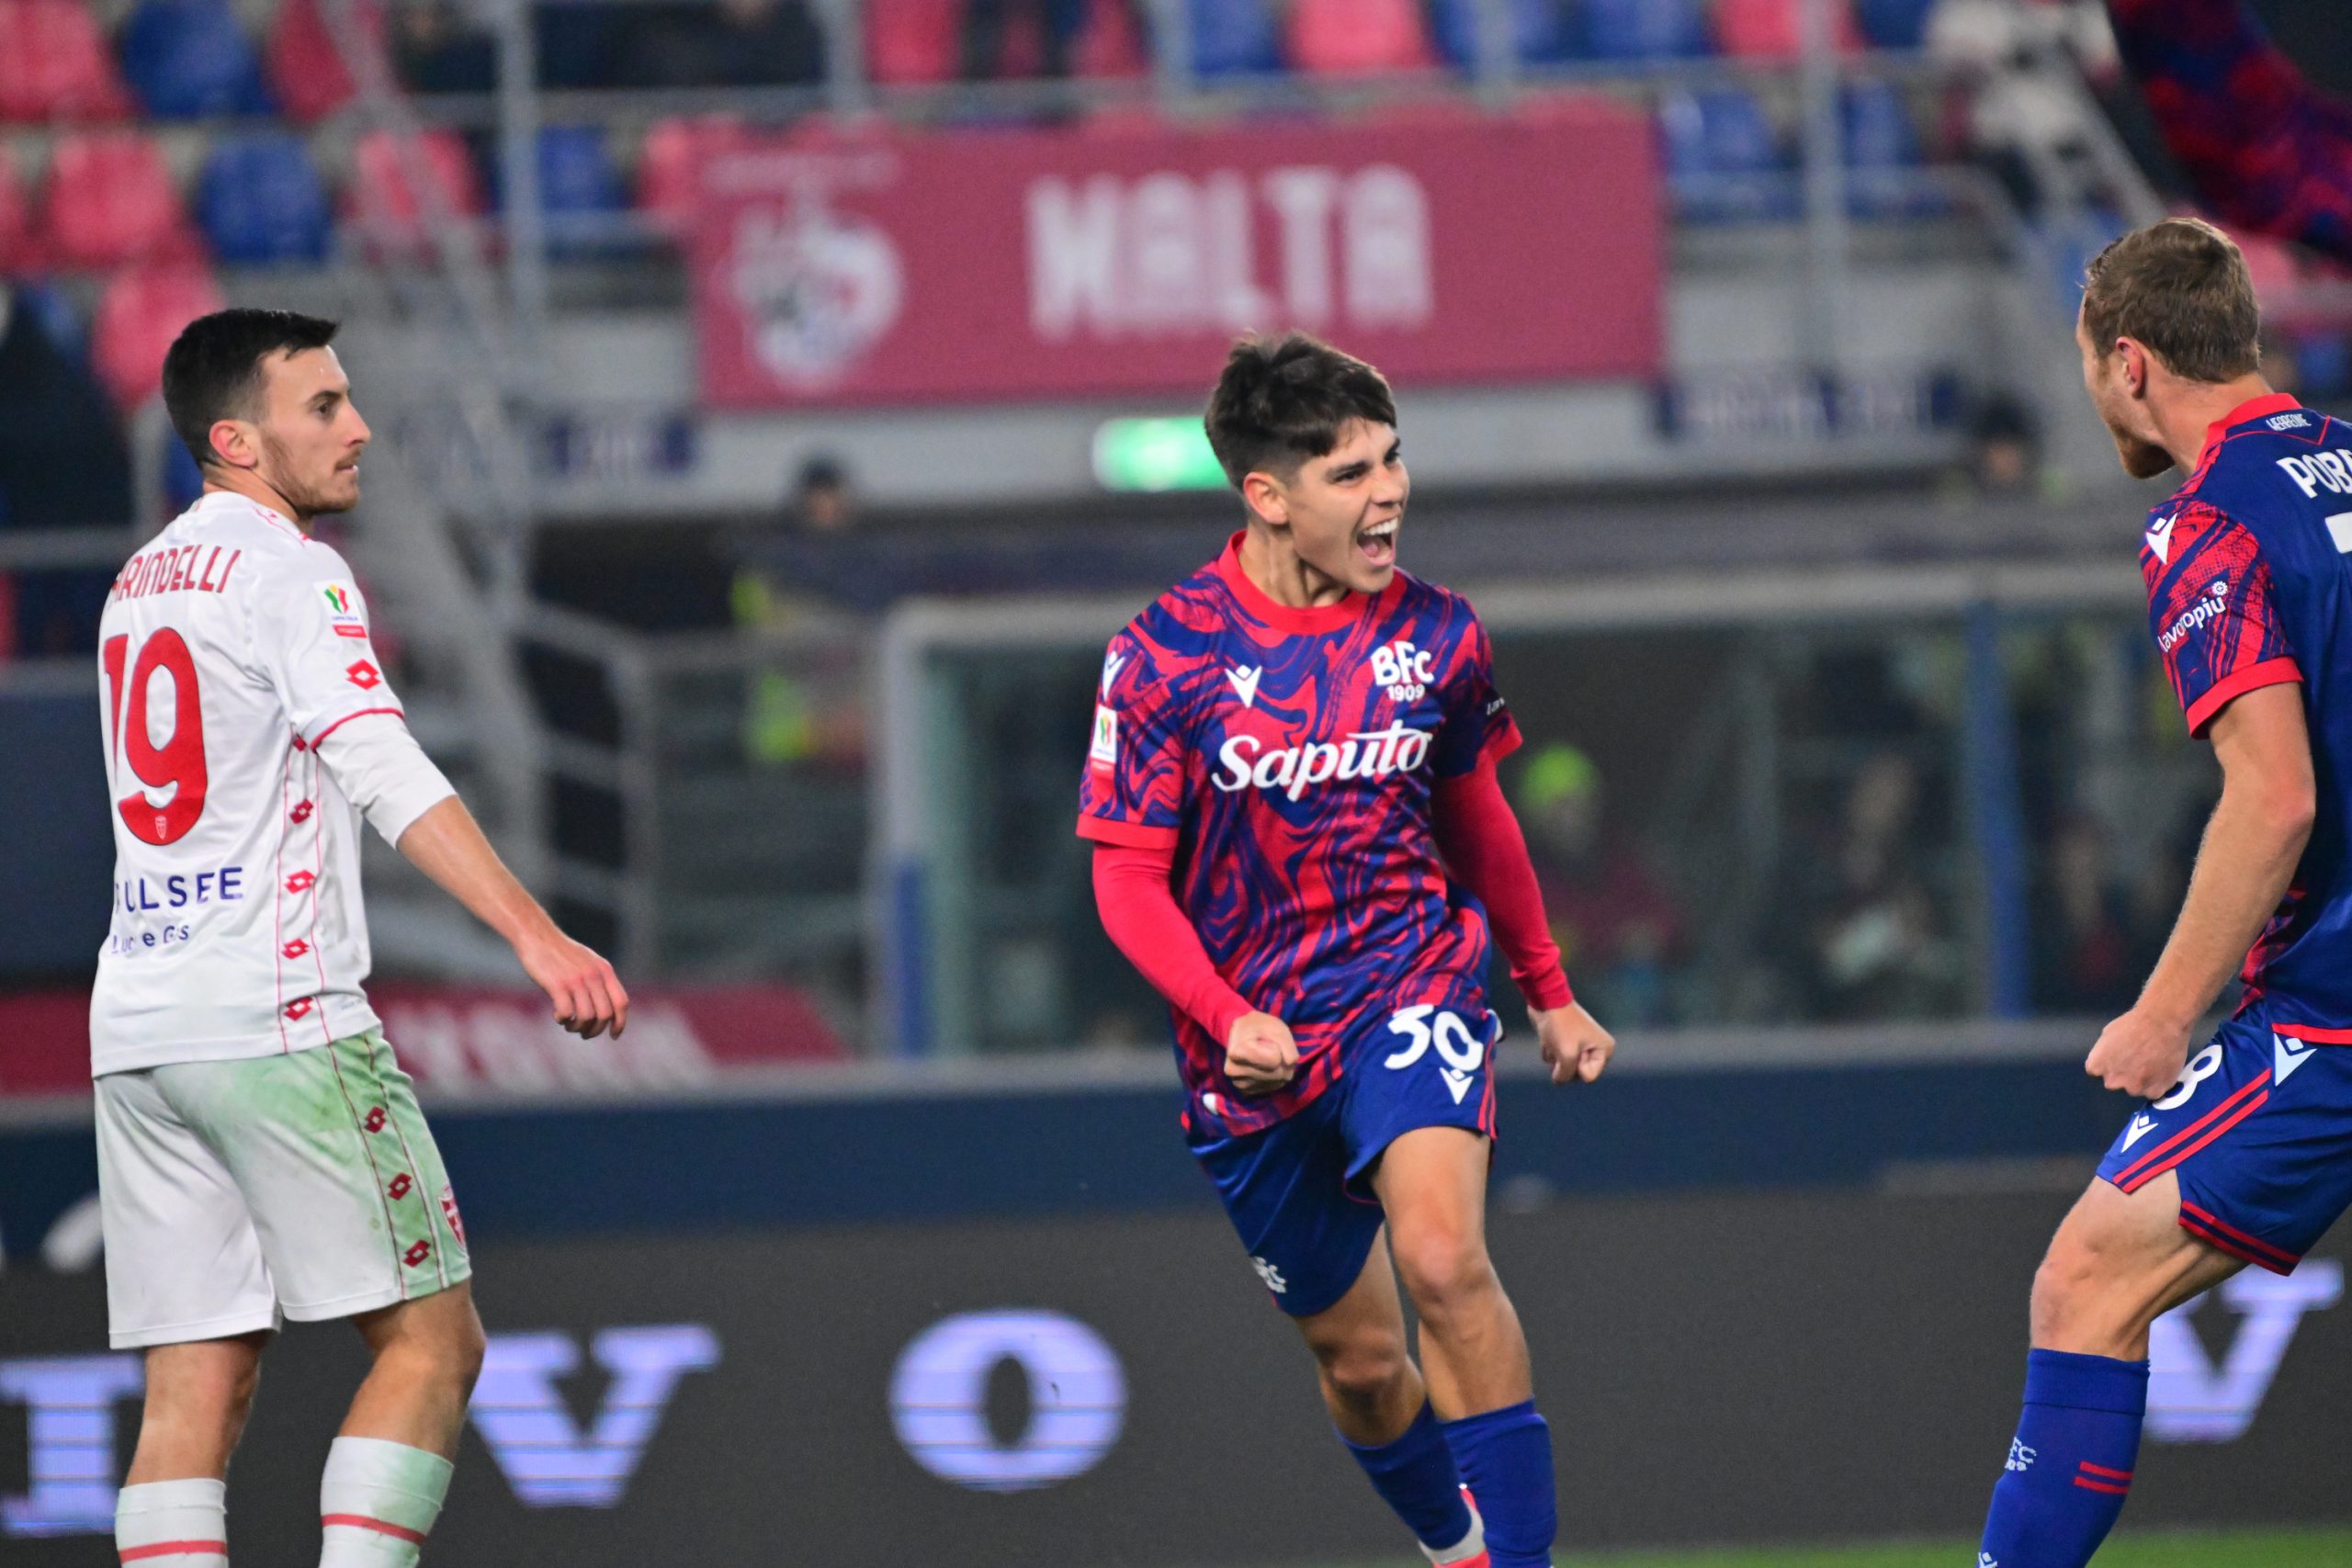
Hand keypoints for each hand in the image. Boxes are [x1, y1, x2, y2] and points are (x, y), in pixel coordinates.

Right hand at [515, 925, 628, 1039]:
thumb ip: (600, 980)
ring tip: (569, 1025)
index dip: (620, 1023)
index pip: (621, 1002)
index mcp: (605, 970)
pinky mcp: (557, 984)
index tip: (613, 1035)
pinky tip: (558, 1016)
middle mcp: (594, 975)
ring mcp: (576, 979)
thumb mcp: (588, 962)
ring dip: (578, 1028)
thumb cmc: (561, 953)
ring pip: (587, 1017)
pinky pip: (567, 1012)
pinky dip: (563, 1020)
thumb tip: (608, 1009)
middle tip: (584, 1033)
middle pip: (605, 1015)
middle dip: (595, 1030)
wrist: (537, 935)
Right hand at [1224, 1011, 1297, 1096]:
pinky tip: (1265, 1067)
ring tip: (1267, 1057)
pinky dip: (1276, 1078)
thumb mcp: (1275, 1028)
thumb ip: (1287, 1044)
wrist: (1243, 1035)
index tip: (1266, 1041)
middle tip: (1270, 1049)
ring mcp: (1238, 1083)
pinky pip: (1273, 1088)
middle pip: (1278, 1073)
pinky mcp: (1245, 1091)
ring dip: (1280, 1069)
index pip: (1274, 1059)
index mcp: (1236, 1051)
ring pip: (1278, 1082)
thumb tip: (1290, 1064)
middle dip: (1282, 1061)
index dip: (1277, 1048)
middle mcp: (1233, 1070)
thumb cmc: (1259, 1028)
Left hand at [1534, 1001, 1613, 1084]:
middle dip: (1563, 1063)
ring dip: (1554, 1057)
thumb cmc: (1560, 1026)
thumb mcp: (1566, 1056)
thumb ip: (1565, 1076)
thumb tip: (1558, 1079)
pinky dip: (1549, 1051)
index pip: (1588, 1077)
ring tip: (1554, 1039)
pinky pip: (1555, 1059)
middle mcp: (1597, 1049)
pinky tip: (1547, 1037)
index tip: (1573, 1048)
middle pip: (1576, 1075)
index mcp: (1605, 1050)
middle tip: (1561, 1044)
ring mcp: (1581, 1046)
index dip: (1575, 1067)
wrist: (1545, 1001)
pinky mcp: (1565, 1043)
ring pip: (1563, 1068)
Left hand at [2085, 1006, 2194, 1099]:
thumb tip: (2109, 1060)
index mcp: (2097, 1066)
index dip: (2111, 1064)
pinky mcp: (2155, 1091)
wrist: (2162, 1022)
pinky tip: (2162, 1069)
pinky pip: (2154, 1092)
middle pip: (2116, 1082)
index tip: (2120, 1057)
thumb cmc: (2134, 1023)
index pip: (2098, 1072)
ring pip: (2136, 1088)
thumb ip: (2105, 1053)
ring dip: (2142, 1080)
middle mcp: (2112, 1081)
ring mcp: (2135, 1088)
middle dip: (2124, 1074)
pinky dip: (2158, 1084)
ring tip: (2153, 1062)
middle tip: (2138, 1059)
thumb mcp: (2107, 1035)